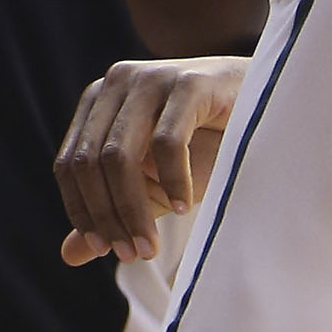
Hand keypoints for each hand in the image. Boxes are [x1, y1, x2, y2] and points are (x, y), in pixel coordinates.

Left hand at [55, 54, 249, 264]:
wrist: (265, 110)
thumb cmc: (205, 146)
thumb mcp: (152, 185)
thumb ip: (113, 211)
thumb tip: (67, 255)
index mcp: (100, 100)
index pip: (70, 163)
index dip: (81, 210)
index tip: (104, 250)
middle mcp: (118, 82)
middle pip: (90, 162)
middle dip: (109, 216)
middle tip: (134, 254)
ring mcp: (152, 77)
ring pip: (120, 156)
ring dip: (133, 210)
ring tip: (152, 246)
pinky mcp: (190, 82)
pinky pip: (166, 143)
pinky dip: (172, 183)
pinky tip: (183, 209)